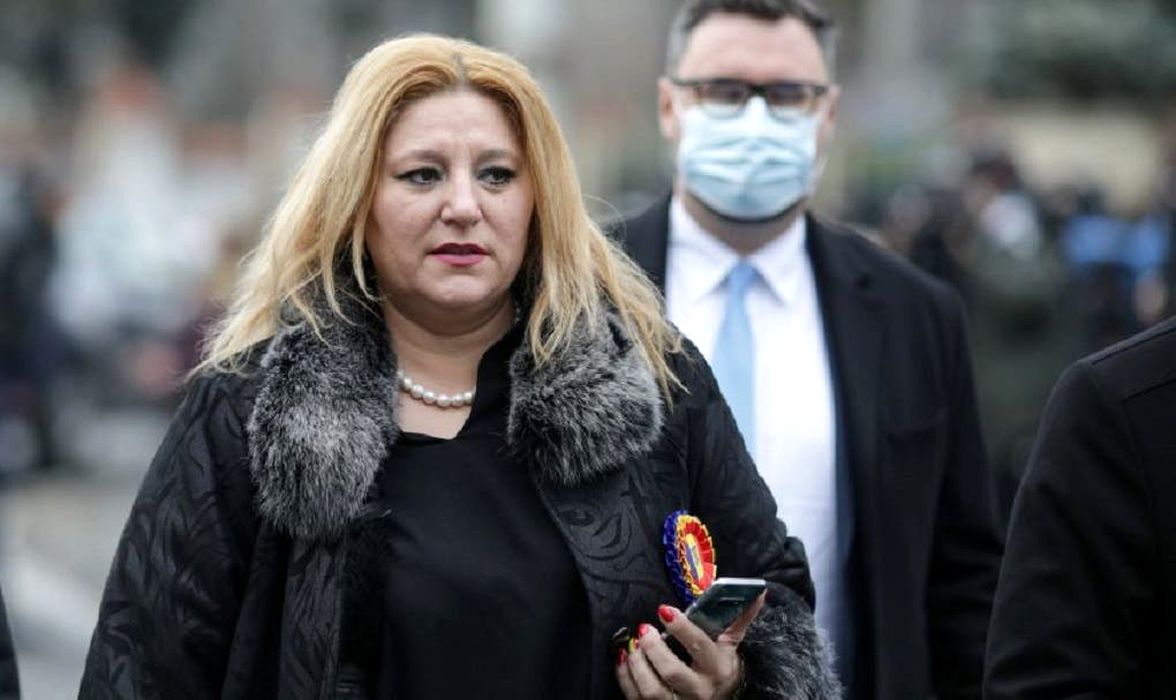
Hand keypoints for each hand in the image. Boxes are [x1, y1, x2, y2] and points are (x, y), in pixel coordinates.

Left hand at [615, 592, 764, 699]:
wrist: (719, 698)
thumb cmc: (719, 665)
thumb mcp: (730, 644)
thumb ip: (739, 617)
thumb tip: (758, 591)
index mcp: (717, 668)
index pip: (698, 646)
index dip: (681, 628)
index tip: (664, 610)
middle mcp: (698, 690)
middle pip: (672, 672)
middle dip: (653, 649)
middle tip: (643, 628)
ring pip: (651, 690)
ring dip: (637, 664)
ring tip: (632, 644)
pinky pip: (635, 698)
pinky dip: (625, 677)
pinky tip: (623, 658)